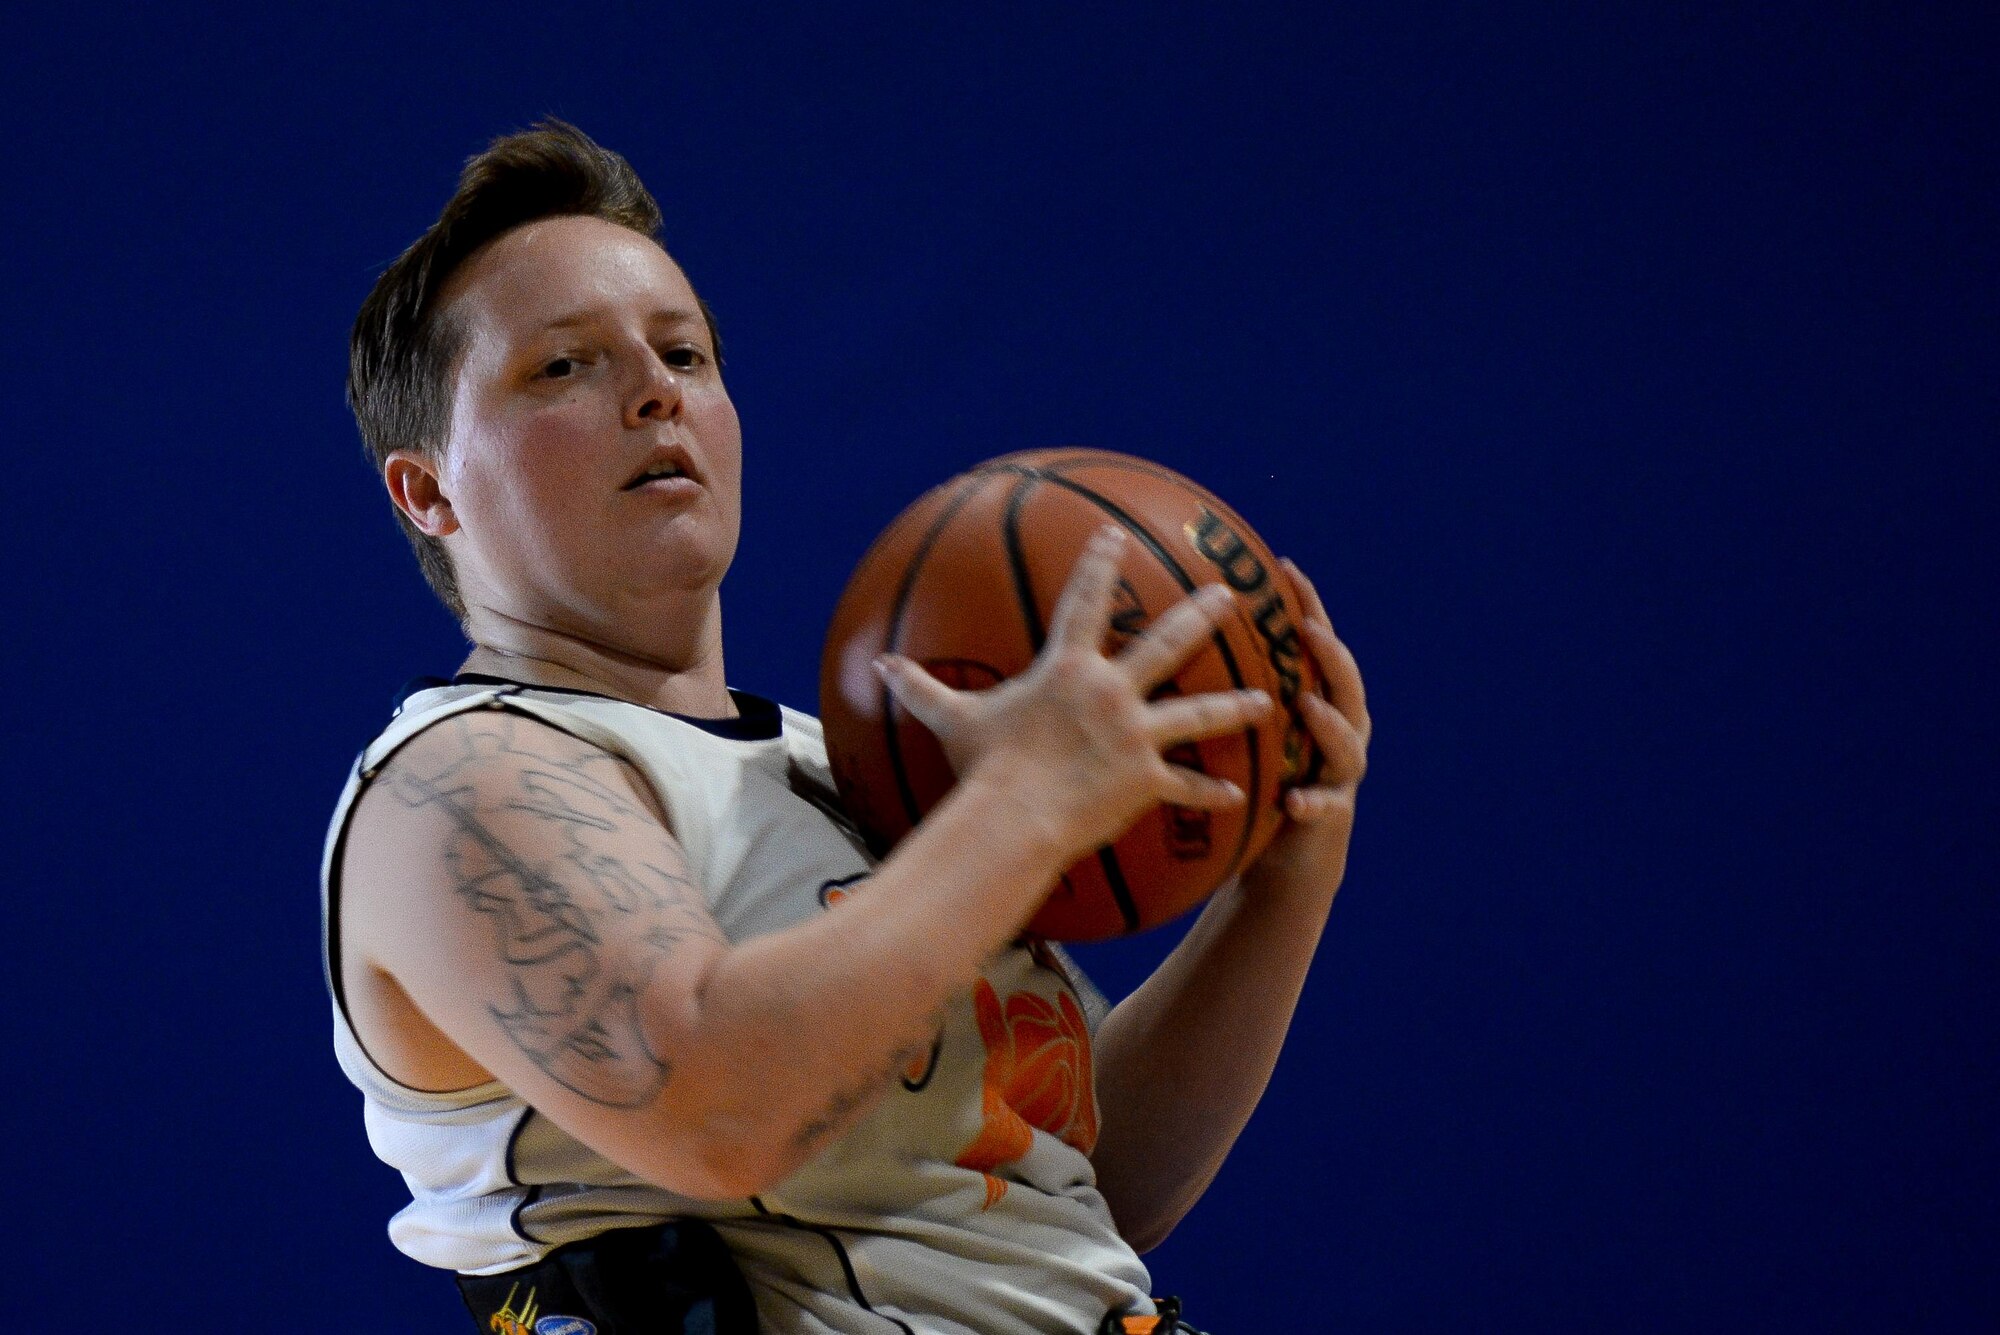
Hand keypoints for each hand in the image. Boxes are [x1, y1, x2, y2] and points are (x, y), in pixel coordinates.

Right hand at [874, 526, 1276, 865]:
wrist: (1014, 819)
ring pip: (1197, 714)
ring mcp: (1136, 736)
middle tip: (1228, 593)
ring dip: (1234, 706)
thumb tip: (878, 665)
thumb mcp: (952, 721)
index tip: (1113, 535)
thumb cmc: (984, 769)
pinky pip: (1186, 788)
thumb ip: (921, 689)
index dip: (1100, 563)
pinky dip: (1211, 793)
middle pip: (1167, 643)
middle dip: (1201, 614)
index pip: (1085, 601)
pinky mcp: (1147, 780)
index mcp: (1068, 670)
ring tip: (1265, 700)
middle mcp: (1112, 693)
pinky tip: (1241, 796)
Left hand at [1244, 559, 1370, 894]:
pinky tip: (1294, 801)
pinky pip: (1326, 806)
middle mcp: (1339, 728)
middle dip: (1331, 655)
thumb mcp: (1240, 725)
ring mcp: (1340, 771)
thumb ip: (1223, 683)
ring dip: (1330, 724)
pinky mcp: (1332, 814)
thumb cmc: (1257, 777)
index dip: (1307, 605)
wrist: (1286, 852)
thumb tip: (1162, 630)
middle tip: (1310, 631)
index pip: (1315, 644)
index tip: (1287, 568)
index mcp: (1316, 698)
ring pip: (1347, 742)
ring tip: (1309, 708)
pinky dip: (1312, 801)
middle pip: (1345, 683)